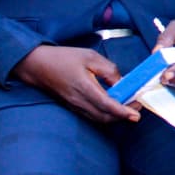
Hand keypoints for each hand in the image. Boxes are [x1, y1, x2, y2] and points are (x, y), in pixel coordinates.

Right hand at [13, 45, 139, 123]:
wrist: (37, 65)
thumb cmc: (64, 58)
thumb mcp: (90, 56)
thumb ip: (109, 70)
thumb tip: (122, 83)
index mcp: (84, 87)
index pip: (107, 105)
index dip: (123, 112)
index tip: (136, 115)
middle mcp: (79, 101)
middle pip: (105, 117)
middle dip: (123, 116)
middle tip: (137, 108)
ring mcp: (74, 106)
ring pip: (99, 118)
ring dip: (115, 117)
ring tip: (129, 107)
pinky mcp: (73, 107)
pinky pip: (92, 116)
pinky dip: (105, 114)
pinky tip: (114, 106)